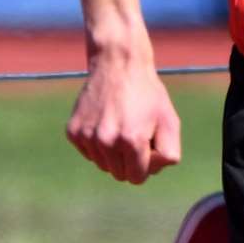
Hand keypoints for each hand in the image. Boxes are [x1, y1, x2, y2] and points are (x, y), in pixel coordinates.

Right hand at [66, 57, 181, 184]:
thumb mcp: (170, 122)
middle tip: (134, 133)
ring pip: (102, 165)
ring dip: (113, 153)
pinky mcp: (73, 131)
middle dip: (129, 161)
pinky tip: (104, 122)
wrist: (118, 64)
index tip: (147, 145)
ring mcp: (87, 136)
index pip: (137, 178)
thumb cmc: (147, 94)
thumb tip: (149, 172)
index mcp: (132, 141)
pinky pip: (88, 153)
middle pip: (119, 174)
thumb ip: (168, 154)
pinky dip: (97, 144)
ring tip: (120, 126)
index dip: (145, 165)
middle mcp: (106, 141)